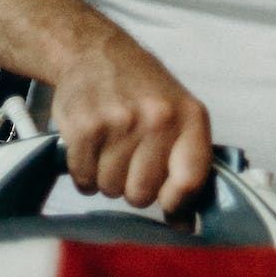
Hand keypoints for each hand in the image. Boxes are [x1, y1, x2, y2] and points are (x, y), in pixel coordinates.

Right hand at [49, 29, 212, 214]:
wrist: (96, 53)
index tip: (168, 205)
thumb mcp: (180, 114)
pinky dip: (84, 173)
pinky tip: (91, 149)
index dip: (177, 203)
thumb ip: (187, 163)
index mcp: (191, 117)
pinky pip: (84, 180)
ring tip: (111, 148)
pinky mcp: (84, 128)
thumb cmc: (143, 91)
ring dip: (107, 179)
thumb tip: (185, 224)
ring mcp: (120, 122)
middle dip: (134, 188)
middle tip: (131, 161)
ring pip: (111, 189)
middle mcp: (158, 118)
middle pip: (143, 194)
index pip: (191, 180)